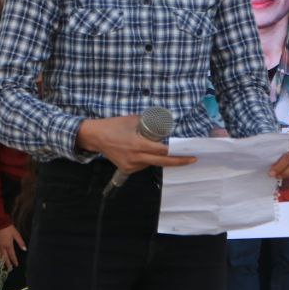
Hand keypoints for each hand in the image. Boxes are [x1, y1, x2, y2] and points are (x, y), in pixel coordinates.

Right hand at [0, 225, 26, 270]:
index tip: (16, 265)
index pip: (12, 255)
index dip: (14, 261)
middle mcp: (2, 247)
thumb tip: (25, 249)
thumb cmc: (8, 228)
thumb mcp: (16, 234)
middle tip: (9, 269)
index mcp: (8, 245)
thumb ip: (20, 242)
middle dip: (7, 264)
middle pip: (5, 258)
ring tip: (3, 266)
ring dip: (1, 262)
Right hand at [76, 115, 195, 173]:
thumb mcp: (133, 120)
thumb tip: (163, 122)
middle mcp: (136, 158)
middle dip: (179, 161)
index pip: (163, 151)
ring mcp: (131, 165)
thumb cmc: (114, 126)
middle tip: (192, 159)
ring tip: (155, 147)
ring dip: (159, 157)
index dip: (177, 152)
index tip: (190, 152)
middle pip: (163, 162)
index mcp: (138, 145)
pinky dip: (147, 159)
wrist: (96, 137)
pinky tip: (141, 151)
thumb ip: (148, 123)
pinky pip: (143, 165)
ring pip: (152, 163)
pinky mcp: (127, 169)